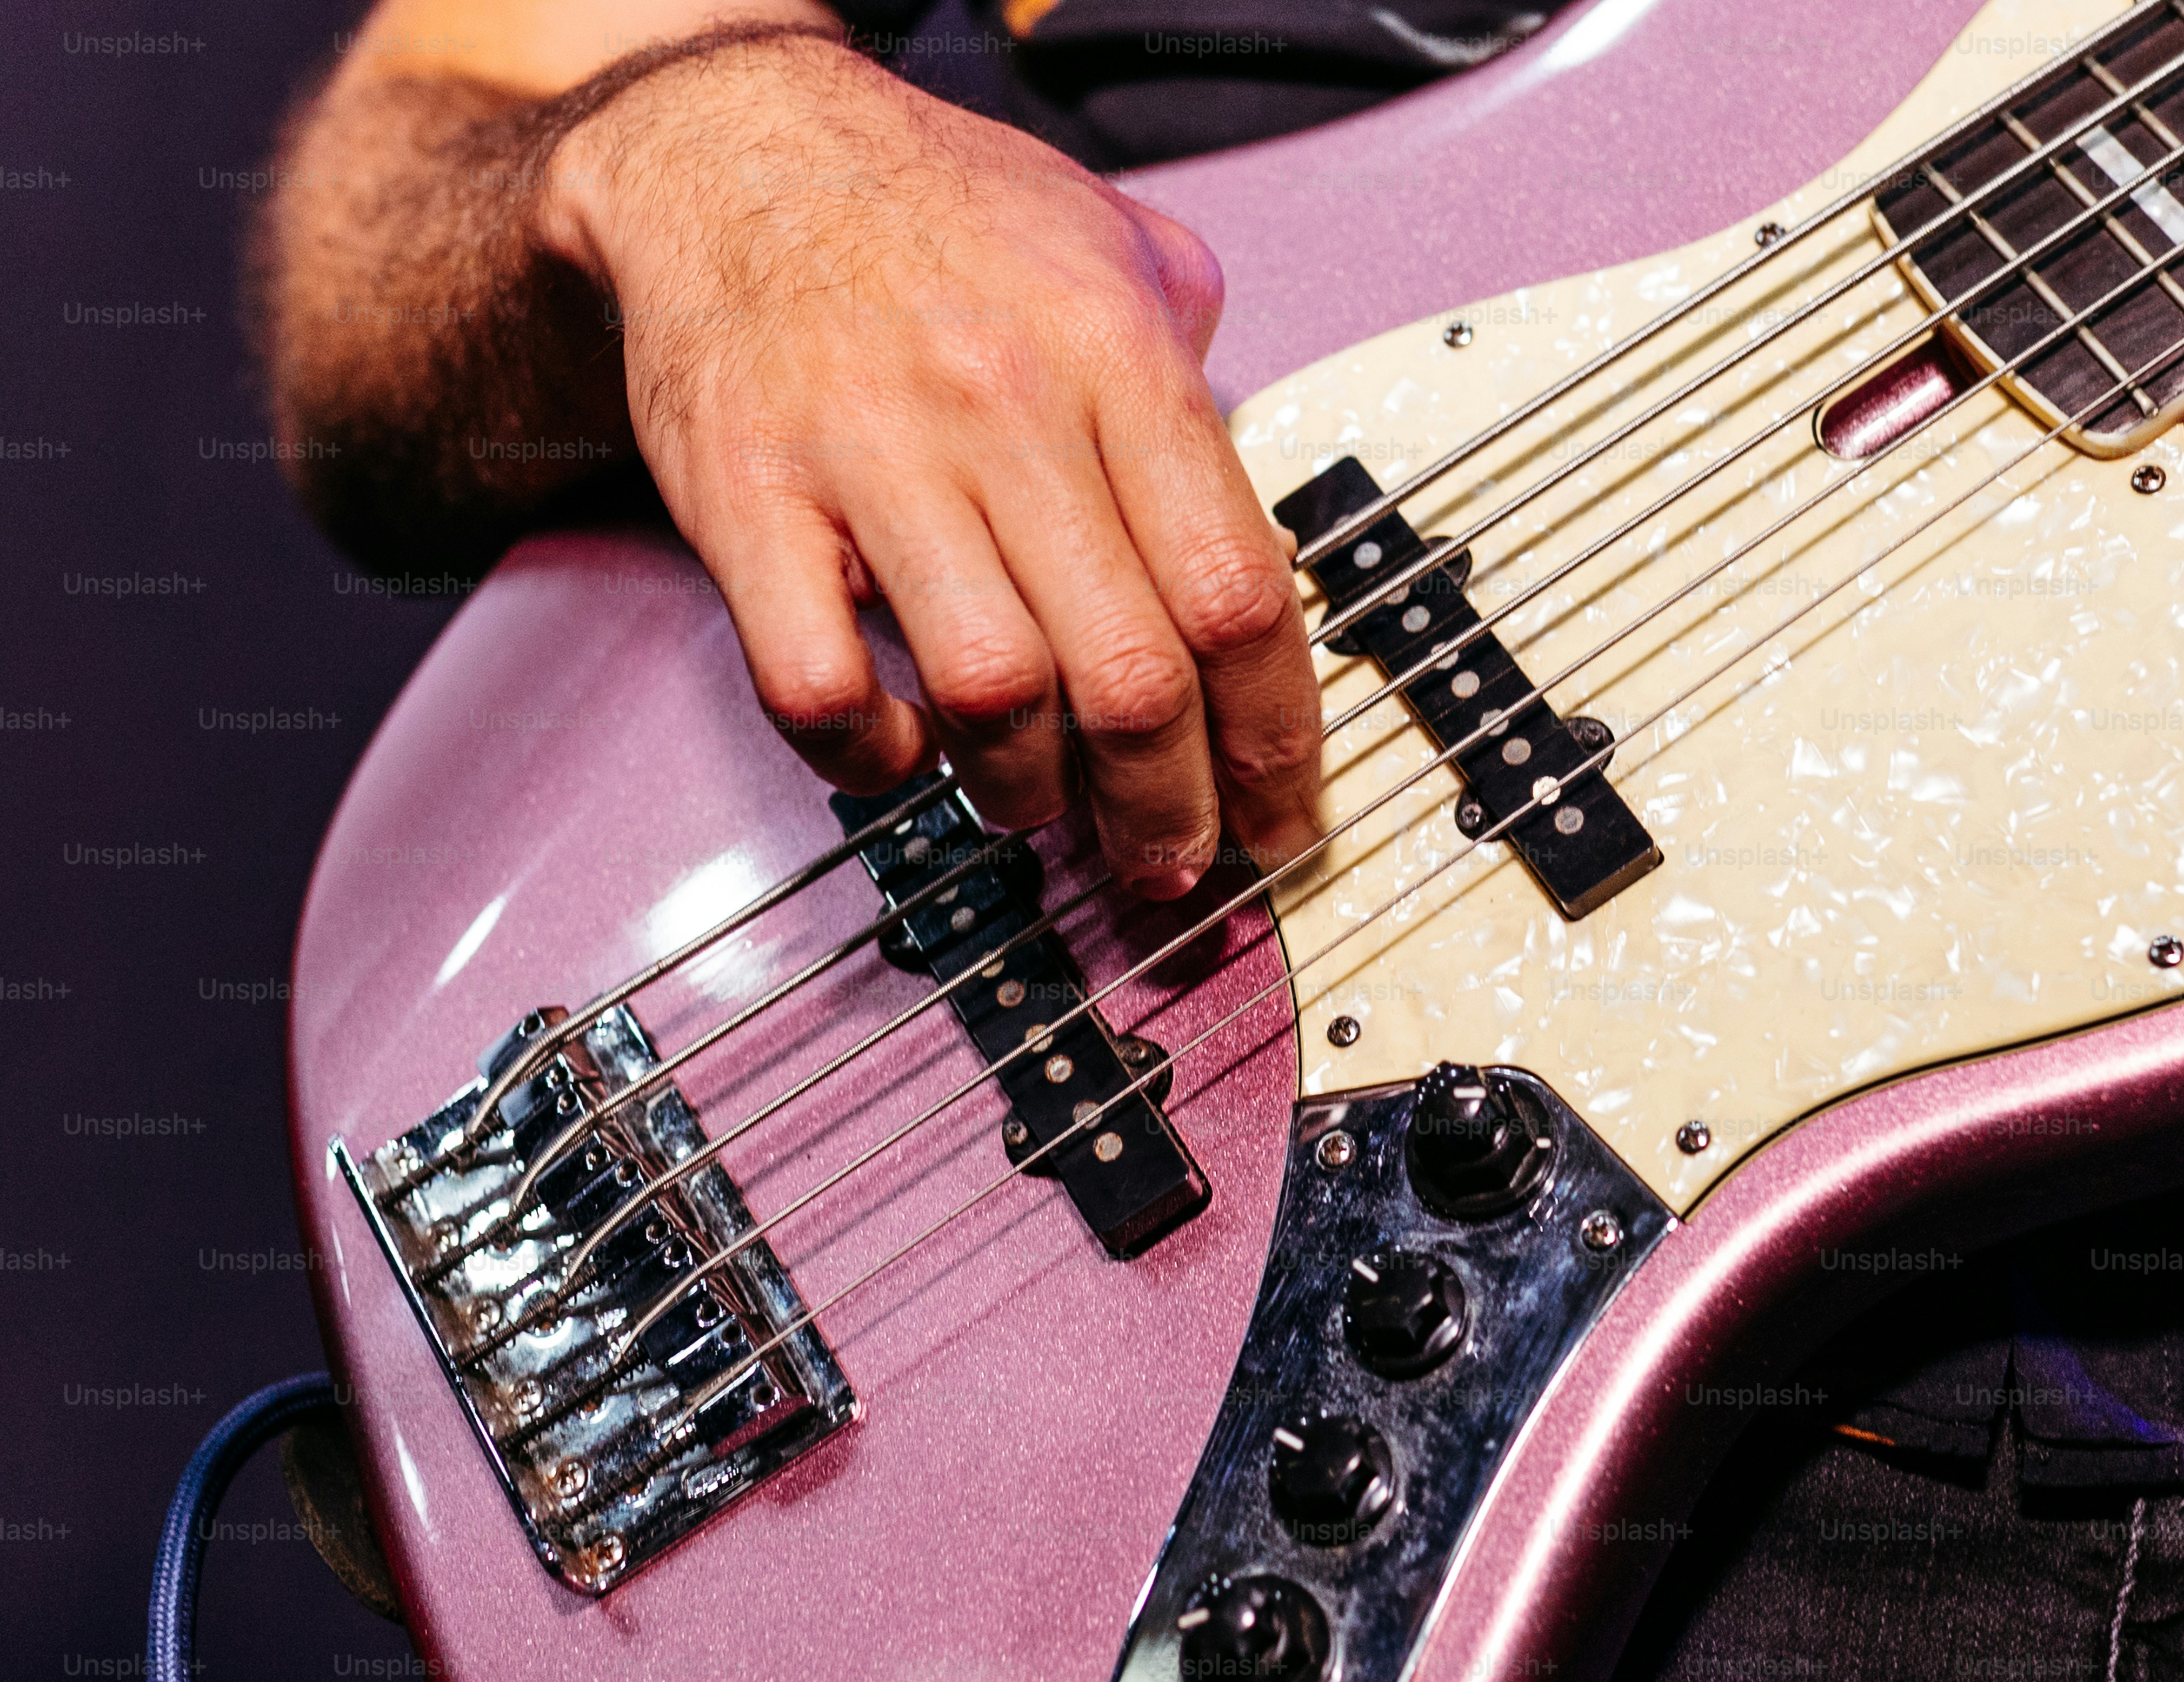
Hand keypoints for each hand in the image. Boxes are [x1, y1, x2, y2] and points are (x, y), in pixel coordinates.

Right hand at [539, 35, 1320, 895]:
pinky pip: (822, 685)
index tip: (1280, 811)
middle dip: (1169, 805)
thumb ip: (1201, 375)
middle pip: (1131, 673)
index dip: (1273, 735)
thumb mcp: (1113, 242)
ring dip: (1032, 791)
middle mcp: (1004, 407)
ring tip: (1045, 805)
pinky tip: (905, 748)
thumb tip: (1257, 519)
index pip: (1237, 590)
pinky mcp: (749, 503)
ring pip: (996, 696)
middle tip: (1175, 859)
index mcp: (1115, 355)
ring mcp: (871, 459)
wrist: (733, 151)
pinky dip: (872, 754)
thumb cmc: (929, 210)